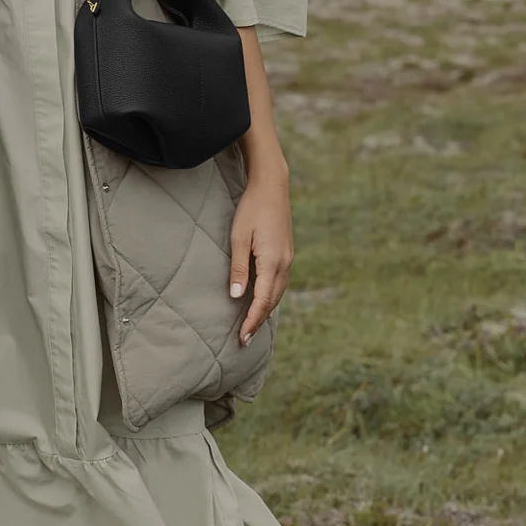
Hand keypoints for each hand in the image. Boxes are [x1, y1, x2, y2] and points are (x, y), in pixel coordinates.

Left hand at [229, 169, 292, 347]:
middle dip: (259, 321)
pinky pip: (280, 281)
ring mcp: (288, 258)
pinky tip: (263, 301)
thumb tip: (238, 297)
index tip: (243, 337)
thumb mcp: (239, 239)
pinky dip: (272, 296)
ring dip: (265, 310)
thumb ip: (239, 269)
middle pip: (272, 300)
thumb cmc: (251, 210)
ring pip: (278, 292)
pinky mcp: (286, 252)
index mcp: (272, 261)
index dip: (252, 321)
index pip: (262, 300)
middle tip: (245, 339)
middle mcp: (284, 263)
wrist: (272, 186)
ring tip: (252, 325)